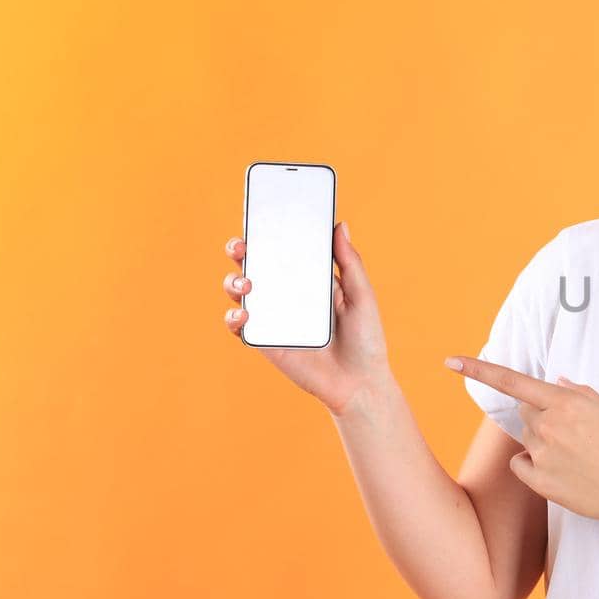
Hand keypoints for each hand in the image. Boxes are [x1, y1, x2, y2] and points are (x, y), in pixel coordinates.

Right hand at [222, 222, 393, 414]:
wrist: (359, 383)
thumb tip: (340, 224)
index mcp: (310, 278)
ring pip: (239, 291)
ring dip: (233, 281)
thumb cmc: (365, 339)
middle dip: (240, 250)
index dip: (267, 231)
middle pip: (254, 264)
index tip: (260, 215)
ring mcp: (273, 316)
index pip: (283, 248)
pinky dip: (234, 317)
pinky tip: (244, 313)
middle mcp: (287, 293)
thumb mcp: (362, 296)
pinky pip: (239, 326)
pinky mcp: (265, 341)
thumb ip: (350, 263)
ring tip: (247, 283)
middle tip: (242, 246)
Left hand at [446, 357, 598, 541]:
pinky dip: (532, 465)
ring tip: (576, 456)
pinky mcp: (538, 481)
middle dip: (542, 416)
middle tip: (573, 433)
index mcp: (565, 403)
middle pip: (525, 411)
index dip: (478, 370)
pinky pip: (520, 463)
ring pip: (526, 437)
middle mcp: (548, 426)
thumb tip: (554, 382)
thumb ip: (577, 392)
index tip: (451, 361)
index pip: (513, 381)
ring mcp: (541, 454)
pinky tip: (560, 472)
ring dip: (542, 441)